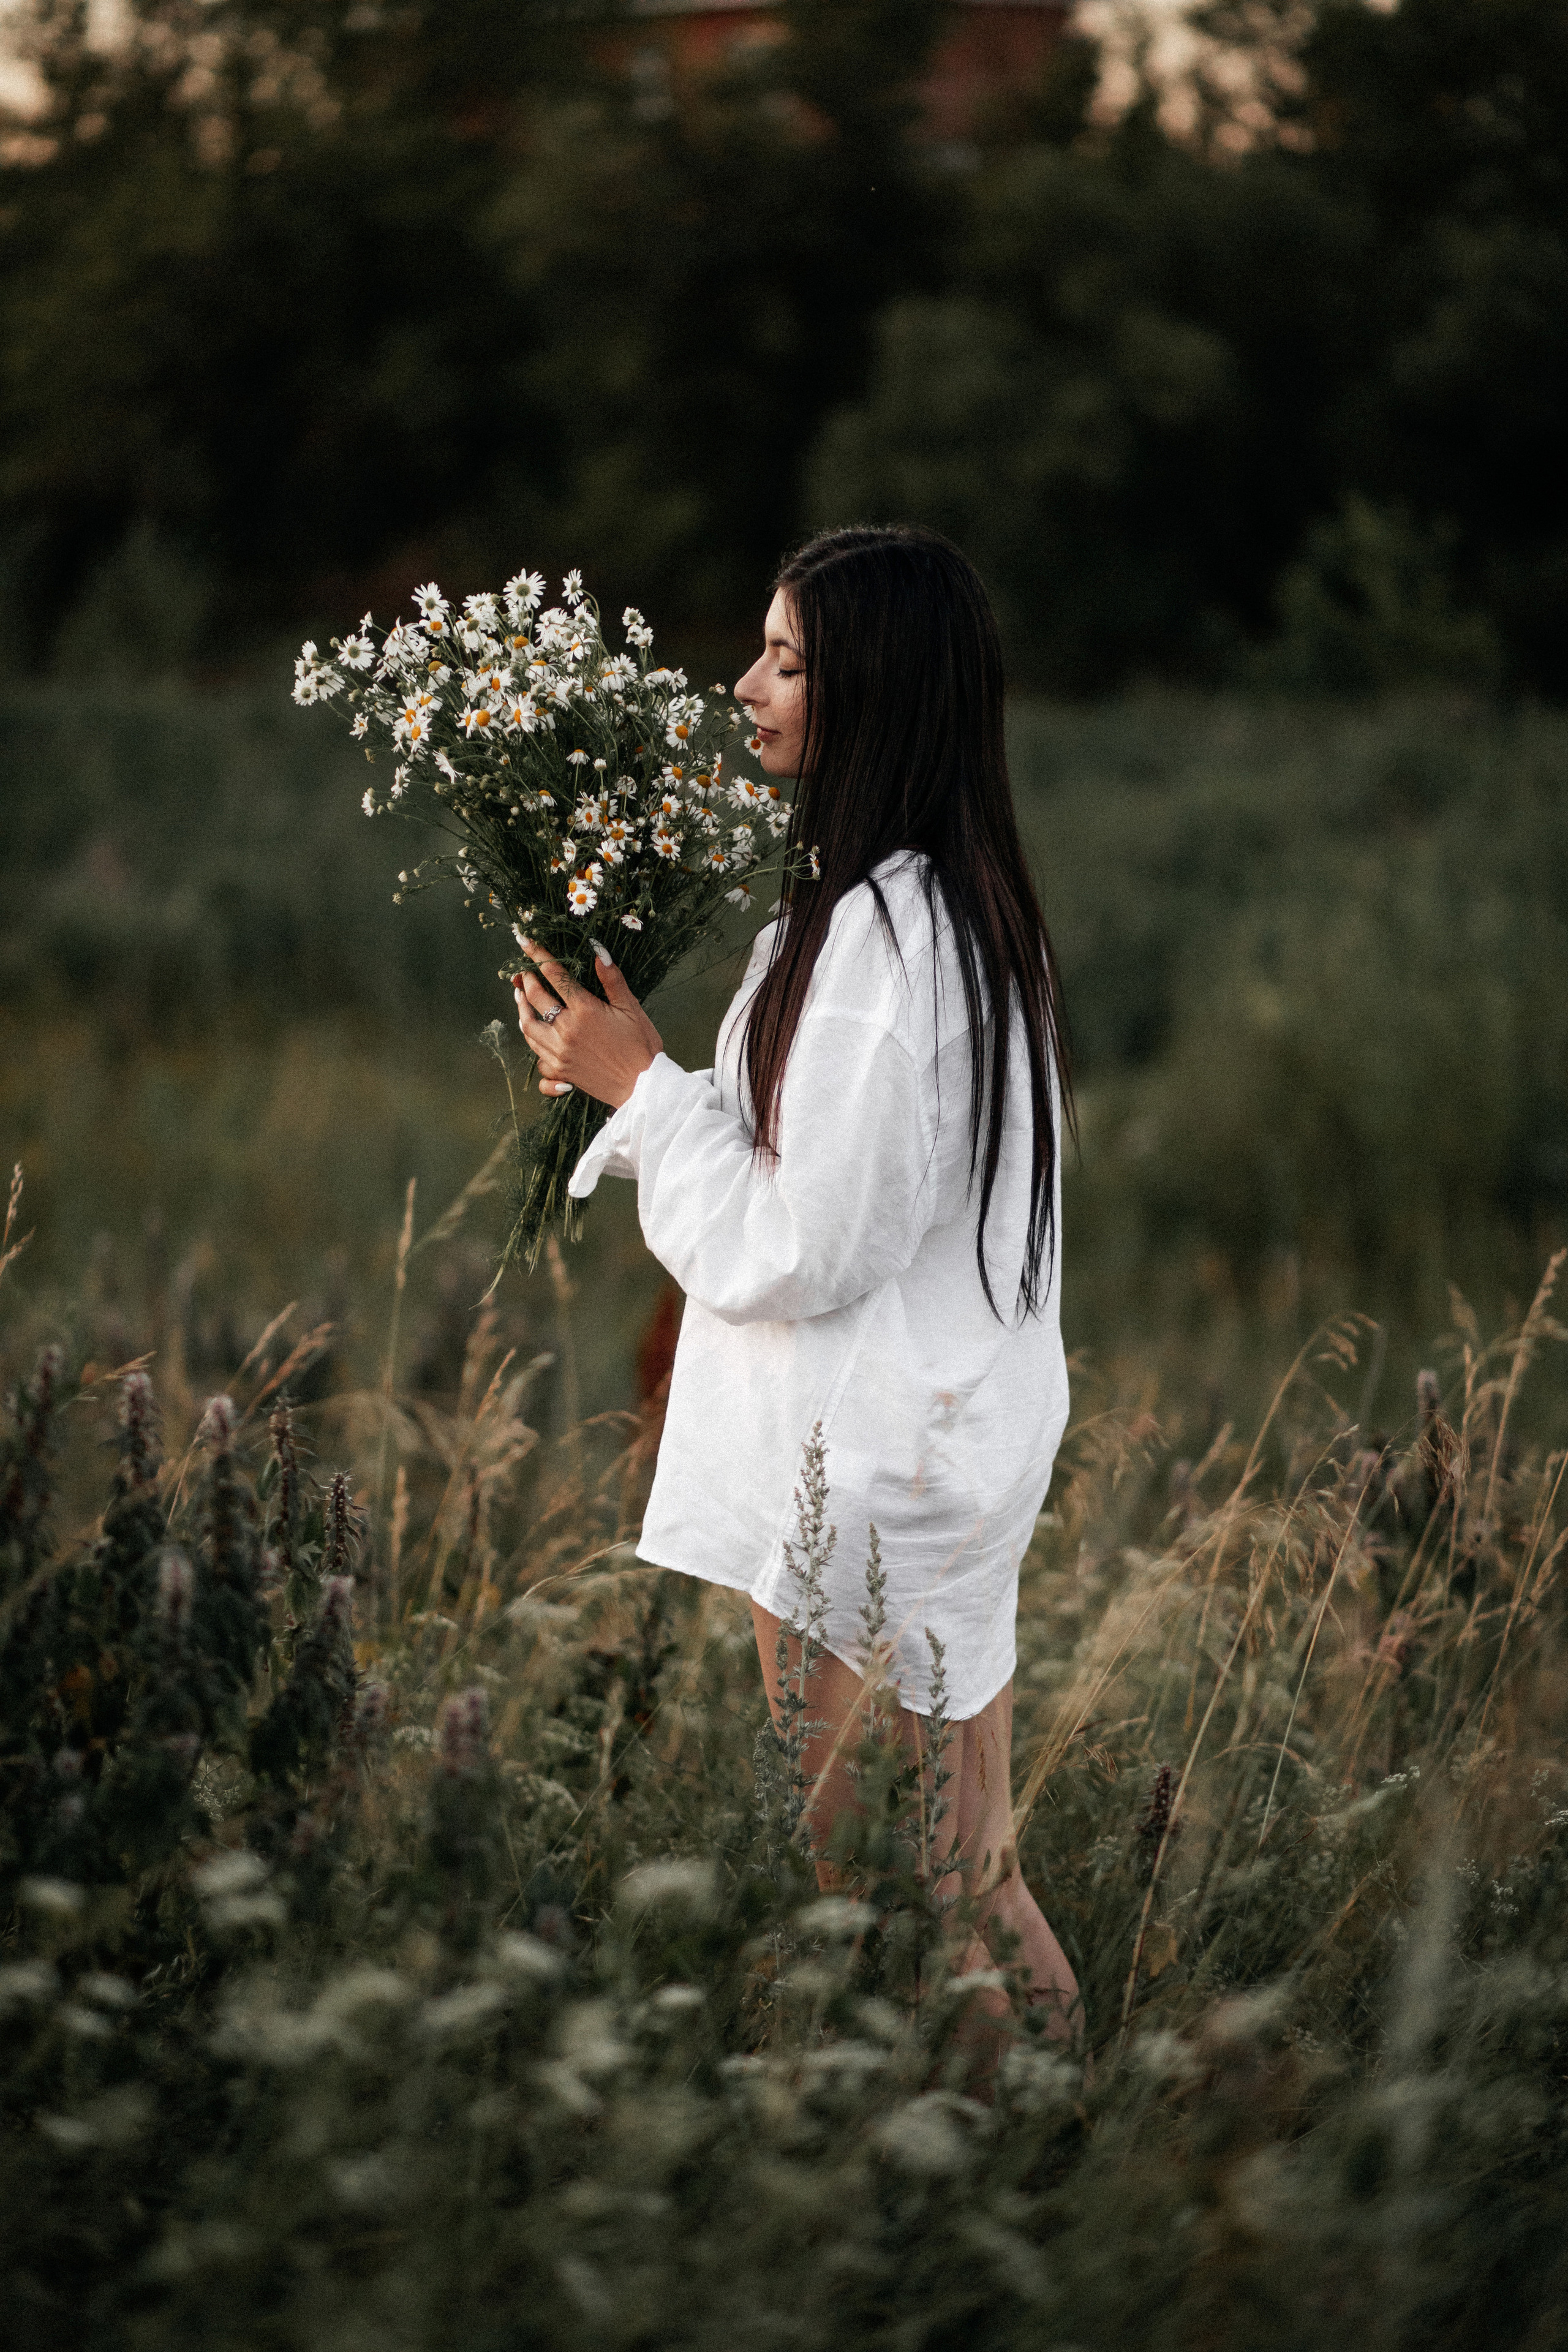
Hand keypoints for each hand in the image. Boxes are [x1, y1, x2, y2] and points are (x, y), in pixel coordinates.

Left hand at [512, 936, 662, 1109]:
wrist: (643, 1087)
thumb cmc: (642, 1046)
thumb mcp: (631, 1008)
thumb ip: (612, 980)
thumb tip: (598, 951)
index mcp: (584, 1010)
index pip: (555, 975)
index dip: (538, 955)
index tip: (524, 940)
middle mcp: (566, 1030)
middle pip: (535, 998)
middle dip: (526, 980)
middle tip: (523, 971)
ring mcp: (560, 1053)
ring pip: (529, 1028)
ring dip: (521, 1010)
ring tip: (520, 998)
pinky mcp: (560, 1072)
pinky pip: (537, 1058)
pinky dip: (533, 1044)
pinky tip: (534, 1036)